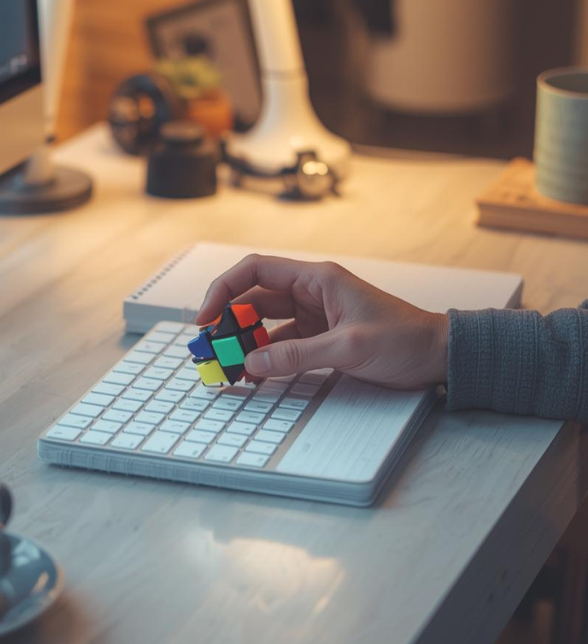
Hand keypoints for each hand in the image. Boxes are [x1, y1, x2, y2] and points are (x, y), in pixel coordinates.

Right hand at [195, 254, 448, 389]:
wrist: (438, 356)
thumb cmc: (405, 339)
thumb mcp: (348, 347)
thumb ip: (297, 355)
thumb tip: (253, 362)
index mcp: (317, 278)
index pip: (255, 270)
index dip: (223, 289)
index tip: (205, 317)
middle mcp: (310, 292)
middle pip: (254, 298)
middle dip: (228, 321)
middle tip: (210, 348)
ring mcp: (313, 315)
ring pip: (264, 323)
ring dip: (244, 341)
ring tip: (226, 364)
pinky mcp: (318, 337)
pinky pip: (280, 343)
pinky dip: (264, 356)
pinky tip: (252, 372)